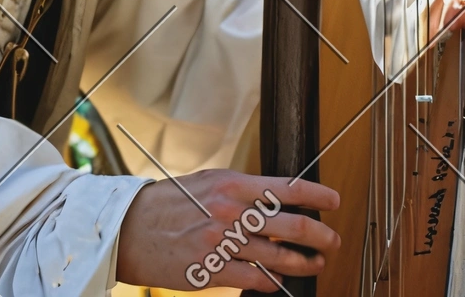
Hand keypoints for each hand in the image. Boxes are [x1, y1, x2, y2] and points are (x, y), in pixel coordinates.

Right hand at [116, 168, 339, 291]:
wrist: (131, 228)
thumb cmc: (169, 203)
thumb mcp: (206, 182)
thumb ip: (240, 190)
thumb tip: (276, 199)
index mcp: (230, 183)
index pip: (285, 188)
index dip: (316, 195)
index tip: (334, 201)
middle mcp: (229, 211)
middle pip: (292, 226)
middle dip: (321, 236)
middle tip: (332, 240)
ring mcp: (222, 243)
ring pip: (279, 258)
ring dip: (304, 263)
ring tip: (315, 263)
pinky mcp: (213, 271)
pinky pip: (255, 280)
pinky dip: (272, 282)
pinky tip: (279, 281)